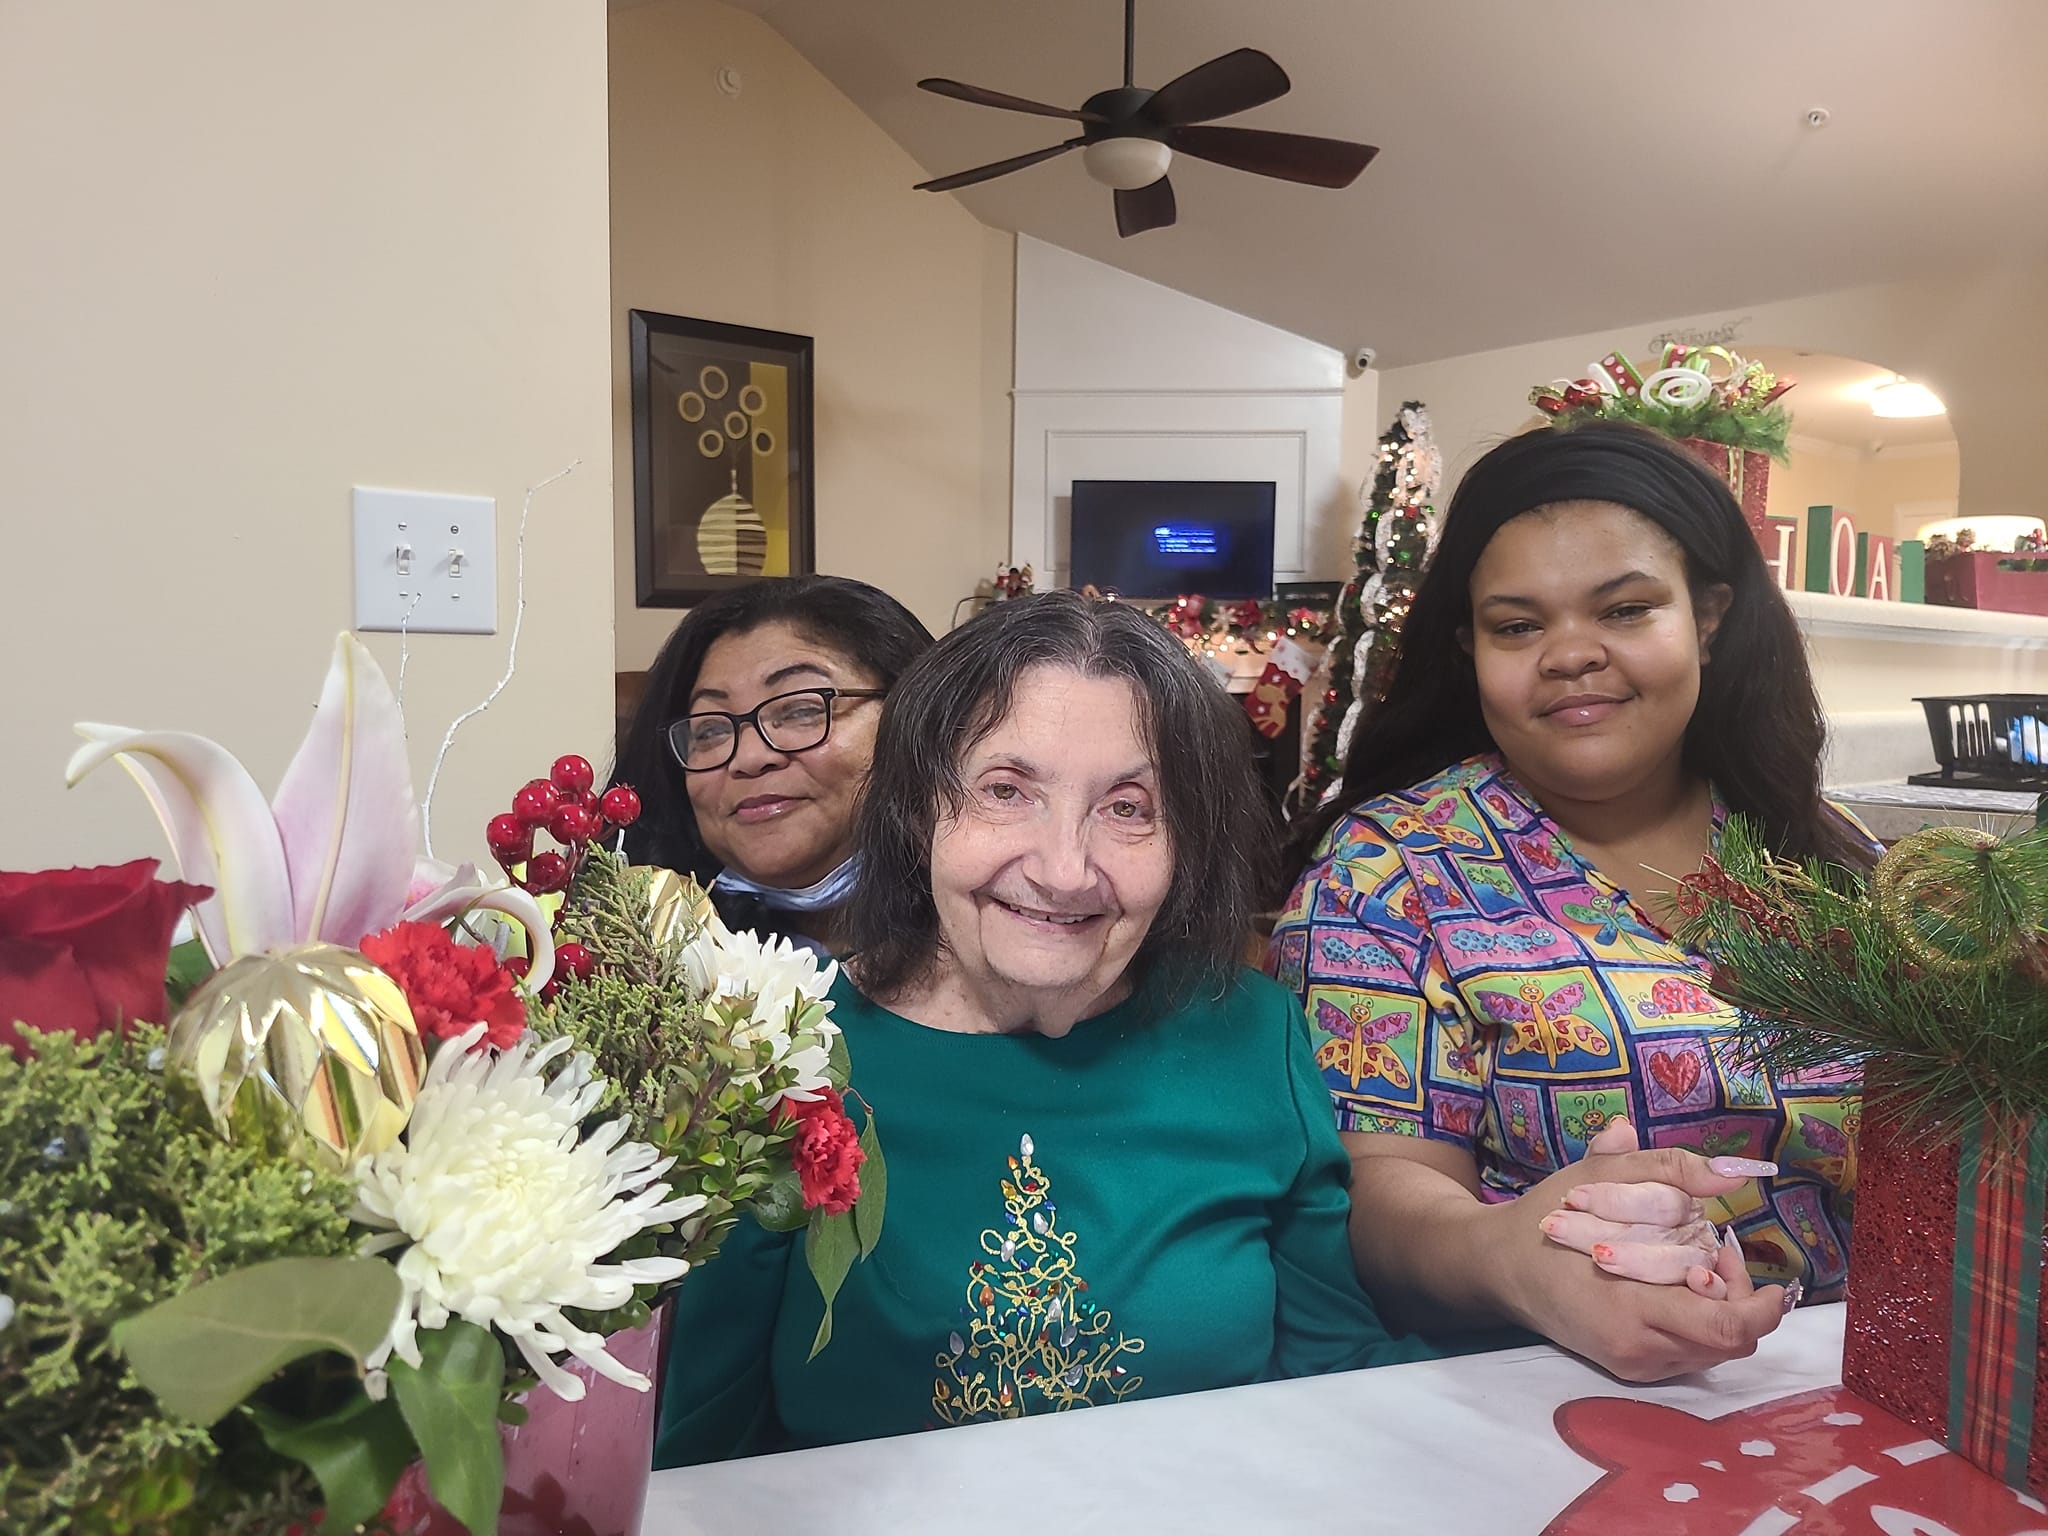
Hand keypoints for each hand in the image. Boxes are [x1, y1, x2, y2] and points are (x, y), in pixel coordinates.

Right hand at [1488, 1119, 1790, 1380]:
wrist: (1499, 1267)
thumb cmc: (1550, 1217)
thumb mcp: (1602, 1176)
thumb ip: (1670, 1169)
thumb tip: (1737, 1171)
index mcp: (1631, 1305)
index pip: (1724, 1327)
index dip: (1760, 1307)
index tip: (1769, 1277)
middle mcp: (1638, 1347)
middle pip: (1730, 1344)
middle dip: (1743, 1301)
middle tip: (1722, 1255)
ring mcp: (1633, 1364)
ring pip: (1713, 1352)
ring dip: (1722, 1311)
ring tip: (1699, 1266)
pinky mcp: (1629, 1369)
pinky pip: (1689, 1354)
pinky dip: (1698, 1323)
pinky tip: (1678, 1287)